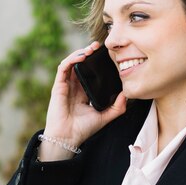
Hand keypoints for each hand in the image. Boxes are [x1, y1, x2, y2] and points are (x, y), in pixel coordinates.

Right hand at [39, 42, 126, 160]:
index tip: (107, 55)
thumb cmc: (83, 129)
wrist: (68, 138)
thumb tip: (127, 94)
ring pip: (71, 62)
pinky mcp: (58, 86)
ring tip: (91, 49)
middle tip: (99, 46)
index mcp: (84, 92)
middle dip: (89, 53)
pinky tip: (82, 57)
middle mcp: (74, 86)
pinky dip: (72, 59)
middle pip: (80, 64)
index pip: (90, 72)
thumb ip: (117, 107)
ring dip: (80, 53)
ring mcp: (65, 85)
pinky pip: (63, 68)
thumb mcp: (105, 117)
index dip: (97, 62)